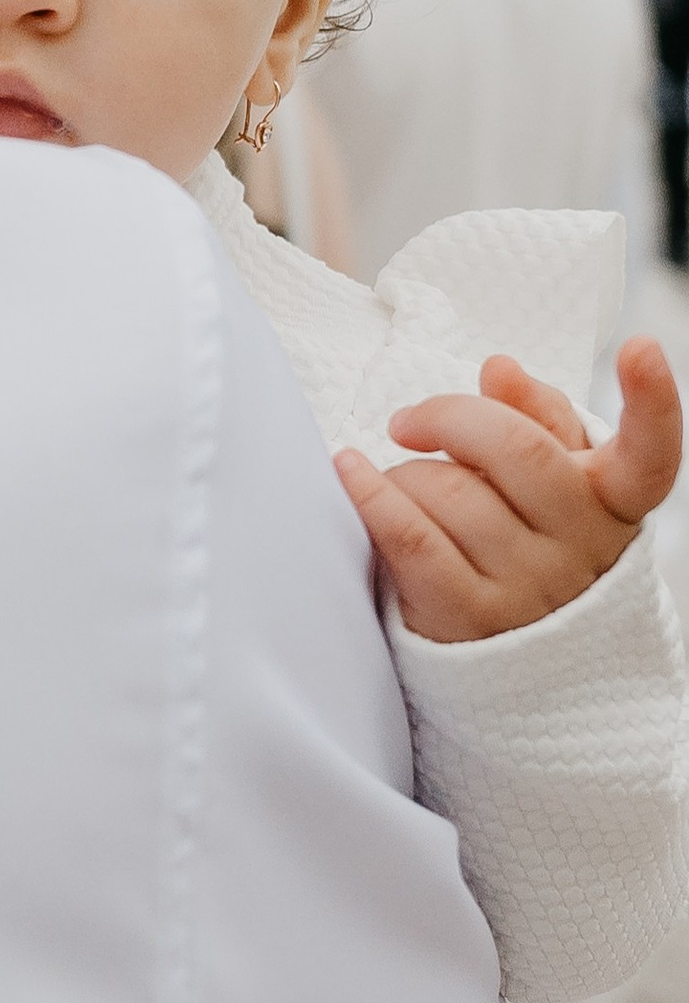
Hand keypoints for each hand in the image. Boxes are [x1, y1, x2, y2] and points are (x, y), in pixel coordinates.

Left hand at [333, 339, 682, 644]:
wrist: (507, 655)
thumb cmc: (526, 541)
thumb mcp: (552, 480)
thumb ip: (537, 418)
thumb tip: (499, 370)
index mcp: (613, 502)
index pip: (651, 454)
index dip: (653, 400)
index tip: (642, 347)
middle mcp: (583, 547)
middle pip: (514, 449)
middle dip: (447, 417)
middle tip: (409, 422)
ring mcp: (529, 588)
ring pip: (450, 491)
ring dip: (405, 473)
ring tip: (401, 484)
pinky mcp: (469, 617)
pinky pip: (411, 537)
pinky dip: (371, 495)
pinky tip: (349, 471)